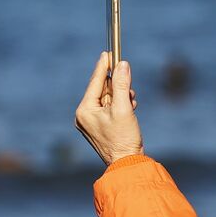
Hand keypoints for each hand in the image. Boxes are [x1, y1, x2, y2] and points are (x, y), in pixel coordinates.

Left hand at [76, 51, 142, 165]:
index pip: (95, 82)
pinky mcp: (100, 127)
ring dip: (122, 97)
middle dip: (118, 87)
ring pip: (109, 98)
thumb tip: (122, 64)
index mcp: (84, 110)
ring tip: (131, 104)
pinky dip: (122, 105)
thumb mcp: (124, 108)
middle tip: (129, 86)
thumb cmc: (123, 139)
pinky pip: (110, 108)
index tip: (108, 52)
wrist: (127, 164)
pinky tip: (130, 110)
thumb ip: (123, 85)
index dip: (103, 67)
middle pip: (102, 89)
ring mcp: (91, 122)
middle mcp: (84, 116)